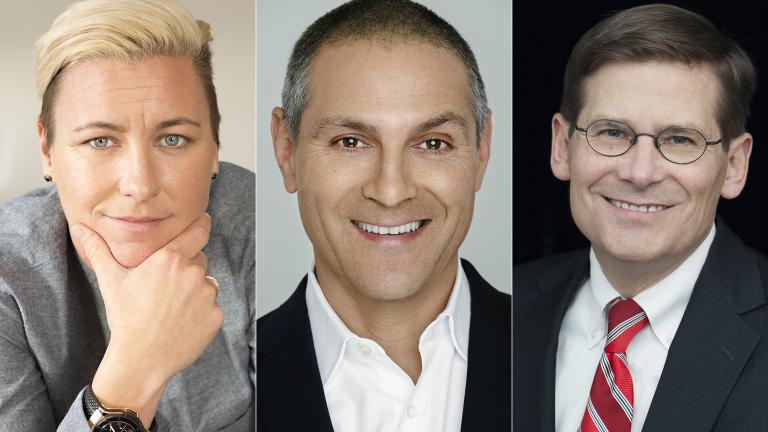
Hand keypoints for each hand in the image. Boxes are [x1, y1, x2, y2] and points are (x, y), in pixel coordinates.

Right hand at [70, 213, 222, 426]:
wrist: (141, 359)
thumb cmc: (125, 317)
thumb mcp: (110, 280)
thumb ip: (99, 250)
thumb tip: (80, 228)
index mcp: (170, 259)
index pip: (199, 230)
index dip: (201, 225)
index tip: (202, 221)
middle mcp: (193, 273)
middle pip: (199, 259)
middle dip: (187, 267)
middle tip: (166, 287)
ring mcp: (207, 295)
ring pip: (207, 283)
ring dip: (196, 290)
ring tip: (171, 307)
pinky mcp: (215, 316)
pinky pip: (212, 307)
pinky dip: (201, 312)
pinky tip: (181, 322)